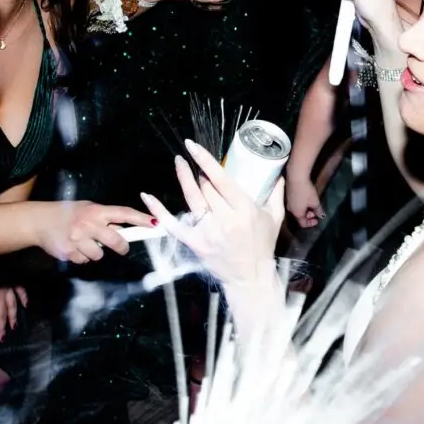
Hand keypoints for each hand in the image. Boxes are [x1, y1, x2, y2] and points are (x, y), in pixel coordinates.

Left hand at [0, 286, 27, 342]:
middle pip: (1, 314)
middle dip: (1, 327)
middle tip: (2, 338)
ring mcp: (9, 287)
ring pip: (12, 305)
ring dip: (13, 316)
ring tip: (14, 326)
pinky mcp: (15, 280)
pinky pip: (21, 291)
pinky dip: (24, 298)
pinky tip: (26, 305)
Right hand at [33, 200, 155, 261]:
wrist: (39, 221)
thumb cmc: (68, 213)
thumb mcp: (88, 209)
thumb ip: (105, 219)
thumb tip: (125, 230)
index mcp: (96, 210)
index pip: (124, 213)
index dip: (141, 219)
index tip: (155, 224)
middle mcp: (88, 224)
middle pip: (116, 241)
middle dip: (122, 247)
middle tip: (122, 248)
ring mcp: (78, 239)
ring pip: (99, 255)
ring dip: (96, 252)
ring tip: (85, 242)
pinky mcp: (69, 252)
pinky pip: (84, 260)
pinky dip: (81, 256)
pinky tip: (73, 247)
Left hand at [141, 141, 283, 285]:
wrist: (250, 278)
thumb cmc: (263, 245)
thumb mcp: (274, 218)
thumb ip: (275, 193)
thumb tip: (276, 172)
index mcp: (244, 209)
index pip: (221, 179)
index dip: (205, 161)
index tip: (194, 146)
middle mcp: (225, 219)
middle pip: (206, 188)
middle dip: (201, 175)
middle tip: (199, 165)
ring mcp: (208, 232)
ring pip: (192, 200)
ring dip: (184, 178)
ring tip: (179, 162)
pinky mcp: (195, 243)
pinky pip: (173, 225)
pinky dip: (159, 210)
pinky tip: (147, 196)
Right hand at [286, 171, 323, 227]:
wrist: (296, 177)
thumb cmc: (306, 192)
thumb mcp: (315, 202)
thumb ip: (318, 210)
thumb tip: (321, 216)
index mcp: (297, 214)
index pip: (303, 224)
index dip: (311, 223)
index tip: (317, 219)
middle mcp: (291, 210)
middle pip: (300, 217)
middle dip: (309, 216)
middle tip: (316, 211)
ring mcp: (288, 202)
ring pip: (297, 210)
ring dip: (305, 210)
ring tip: (312, 204)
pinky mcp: (288, 195)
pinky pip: (295, 204)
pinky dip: (301, 205)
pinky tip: (307, 198)